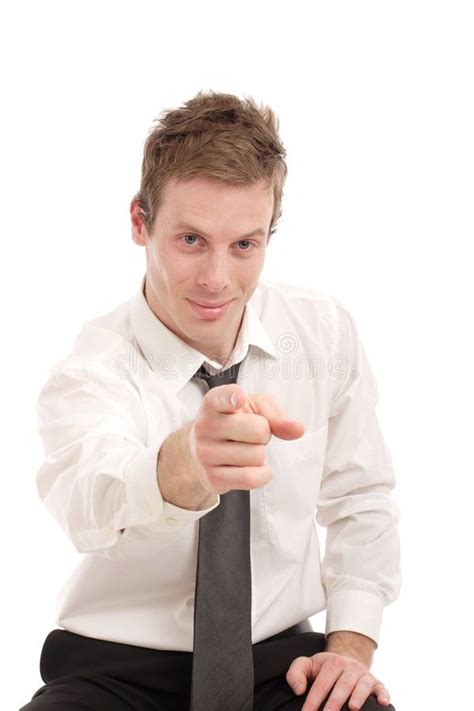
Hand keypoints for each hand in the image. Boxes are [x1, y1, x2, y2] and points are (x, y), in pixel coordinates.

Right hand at [189, 383, 304, 494]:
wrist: (202, 449)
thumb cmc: (233, 422)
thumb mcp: (254, 408)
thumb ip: (276, 415)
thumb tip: (297, 429)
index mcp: (213, 403)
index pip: (223, 398)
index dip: (233, 398)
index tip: (239, 399)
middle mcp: (205, 426)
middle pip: (258, 430)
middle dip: (264, 434)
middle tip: (250, 434)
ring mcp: (205, 453)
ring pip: (256, 456)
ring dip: (260, 455)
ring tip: (245, 449)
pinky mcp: (211, 477)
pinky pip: (250, 478)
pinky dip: (262, 474)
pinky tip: (256, 468)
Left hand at [286, 651, 390, 709]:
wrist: (347, 658)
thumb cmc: (325, 668)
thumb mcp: (308, 665)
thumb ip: (296, 673)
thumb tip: (299, 690)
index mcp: (332, 663)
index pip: (321, 684)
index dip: (313, 701)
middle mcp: (349, 667)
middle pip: (342, 686)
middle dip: (334, 703)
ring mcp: (364, 675)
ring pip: (362, 685)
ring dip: (358, 696)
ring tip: (353, 707)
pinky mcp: (376, 683)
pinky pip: (381, 687)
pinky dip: (383, 694)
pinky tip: (383, 702)